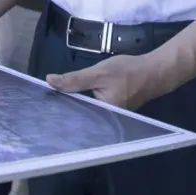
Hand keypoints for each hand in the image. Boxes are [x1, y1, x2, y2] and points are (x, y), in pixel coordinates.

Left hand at [45, 52, 171, 110]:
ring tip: (52, 103)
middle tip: (43, 104)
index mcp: (102, 116)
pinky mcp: (111, 112)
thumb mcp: (99, 72)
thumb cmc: (128, 72)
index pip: (74, 118)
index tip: (41, 107)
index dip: (57, 112)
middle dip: (64, 111)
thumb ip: (74, 79)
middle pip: (79, 118)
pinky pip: (93, 110)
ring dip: (73, 107)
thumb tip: (49, 80)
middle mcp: (105, 123)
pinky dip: (84, 104)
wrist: (154, 71)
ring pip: (86, 114)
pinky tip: (72, 99)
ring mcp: (109, 119)